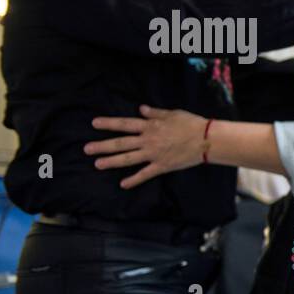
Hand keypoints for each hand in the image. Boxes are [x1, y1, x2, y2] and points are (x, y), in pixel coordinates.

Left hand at [86, 105, 206, 187]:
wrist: (206, 140)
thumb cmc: (191, 124)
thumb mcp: (172, 113)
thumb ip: (155, 113)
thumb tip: (140, 108)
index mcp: (150, 126)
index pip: (125, 124)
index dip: (109, 124)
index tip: (94, 124)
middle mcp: (148, 140)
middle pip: (121, 143)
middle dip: (103, 145)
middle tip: (87, 149)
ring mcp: (154, 154)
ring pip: (129, 158)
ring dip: (112, 161)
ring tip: (97, 164)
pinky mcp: (162, 166)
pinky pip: (145, 174)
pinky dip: (134, 180)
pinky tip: (123, 184)